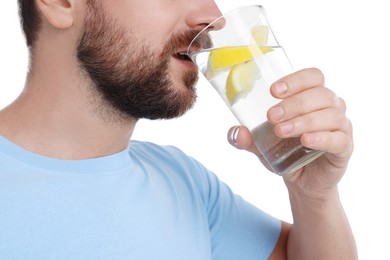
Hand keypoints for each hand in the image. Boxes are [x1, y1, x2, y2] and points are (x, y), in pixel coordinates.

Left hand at [228, 68, 353, 197]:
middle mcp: (331, 107)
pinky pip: (339, 139)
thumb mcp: (262, 145)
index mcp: (313, 97)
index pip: (313, 77)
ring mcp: (341, 127)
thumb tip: (237, 132)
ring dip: (304, 121)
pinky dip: (322, 138)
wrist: (302, 181)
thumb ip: (248, 138)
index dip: (296, 80)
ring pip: (331, 115)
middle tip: (272, 116)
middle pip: (321, 94)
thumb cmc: (286, 152)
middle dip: (294, 103)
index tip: (273, 91)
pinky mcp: (344, 148)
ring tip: (282, 131)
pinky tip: (306, 141)